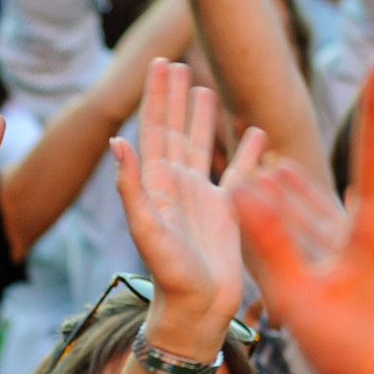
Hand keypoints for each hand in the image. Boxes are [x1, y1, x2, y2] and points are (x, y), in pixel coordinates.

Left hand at [111, 60, 263, 352]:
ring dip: (203, 117)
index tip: (159, 64)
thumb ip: (131, 187)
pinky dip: (247, 152)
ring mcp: (203, 197)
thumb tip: (116, 142)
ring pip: (203, 146)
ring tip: (206, 88)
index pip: (154, 129)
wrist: (197, 309)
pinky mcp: (229, 212)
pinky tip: (256, 132)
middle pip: (175, 129)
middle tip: (176, 64)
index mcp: (157, 184)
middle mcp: (178, 185)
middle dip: (175, 97)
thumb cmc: (170, 275)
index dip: (156, 96)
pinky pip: (239, 174)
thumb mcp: (146, 229)